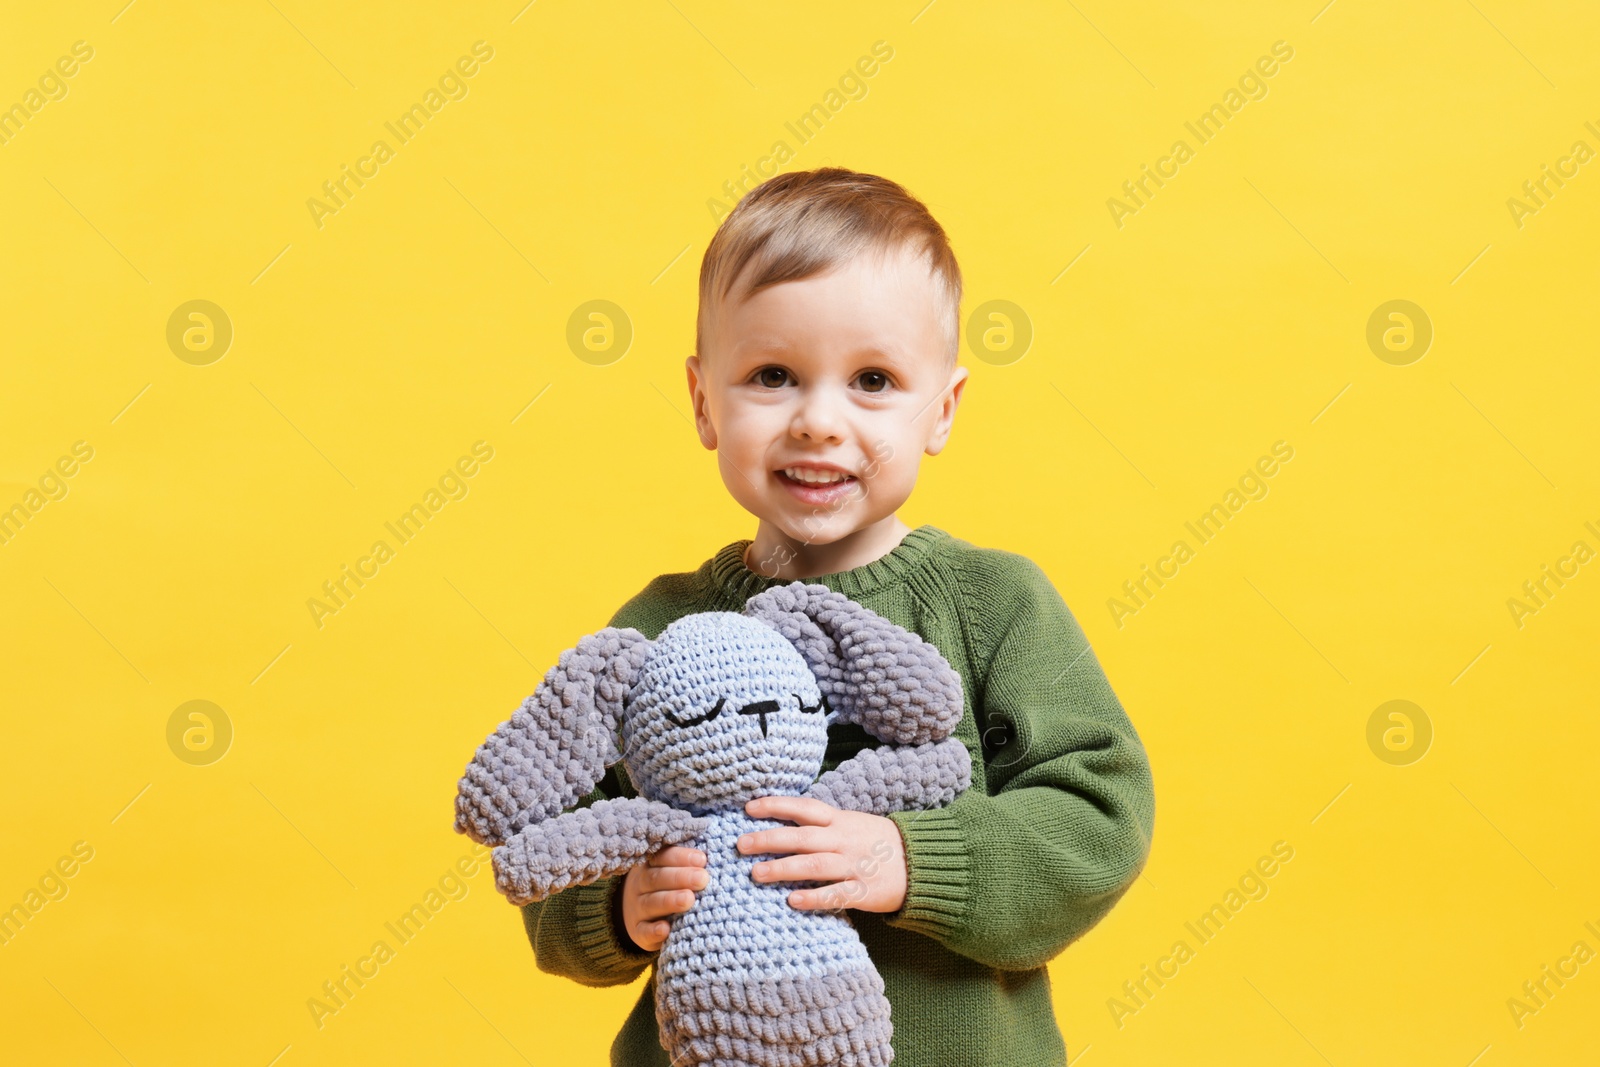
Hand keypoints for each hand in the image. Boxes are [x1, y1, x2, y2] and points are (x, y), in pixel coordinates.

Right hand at [618, 845, 707, 952]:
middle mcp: (641, 884)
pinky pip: (643, 931)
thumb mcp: (679, 870)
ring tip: (689, 899)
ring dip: (669, 900)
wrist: (642, 914)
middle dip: (680, 877)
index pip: (663, 856)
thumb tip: (728, 848)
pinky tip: (665, 929)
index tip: (703, 859)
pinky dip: (653, 931)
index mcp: (652, 864)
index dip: (681, 856)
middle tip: (703, 878)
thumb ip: (696, 862)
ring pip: (650, 903)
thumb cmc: (672, 886)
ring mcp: (638, 909)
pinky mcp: (638, 932)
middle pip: (656, 878)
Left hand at [738, 795, 907, 912]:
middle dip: (769, 840)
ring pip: (814, 865)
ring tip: (756, 873)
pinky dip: (814, 897)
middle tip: (741, 845)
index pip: (804, 808)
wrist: (922, 862)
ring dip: (783, 868)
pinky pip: (836, 894)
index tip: (749, 808)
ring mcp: (854, 865)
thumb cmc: (879, 842)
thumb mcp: (852, 823)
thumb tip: (782, 823)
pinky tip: (792, 901)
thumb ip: (822, 824)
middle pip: (802, 838)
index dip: (776, 806)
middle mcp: (844, 840)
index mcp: (840, 821)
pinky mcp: (864, 891)